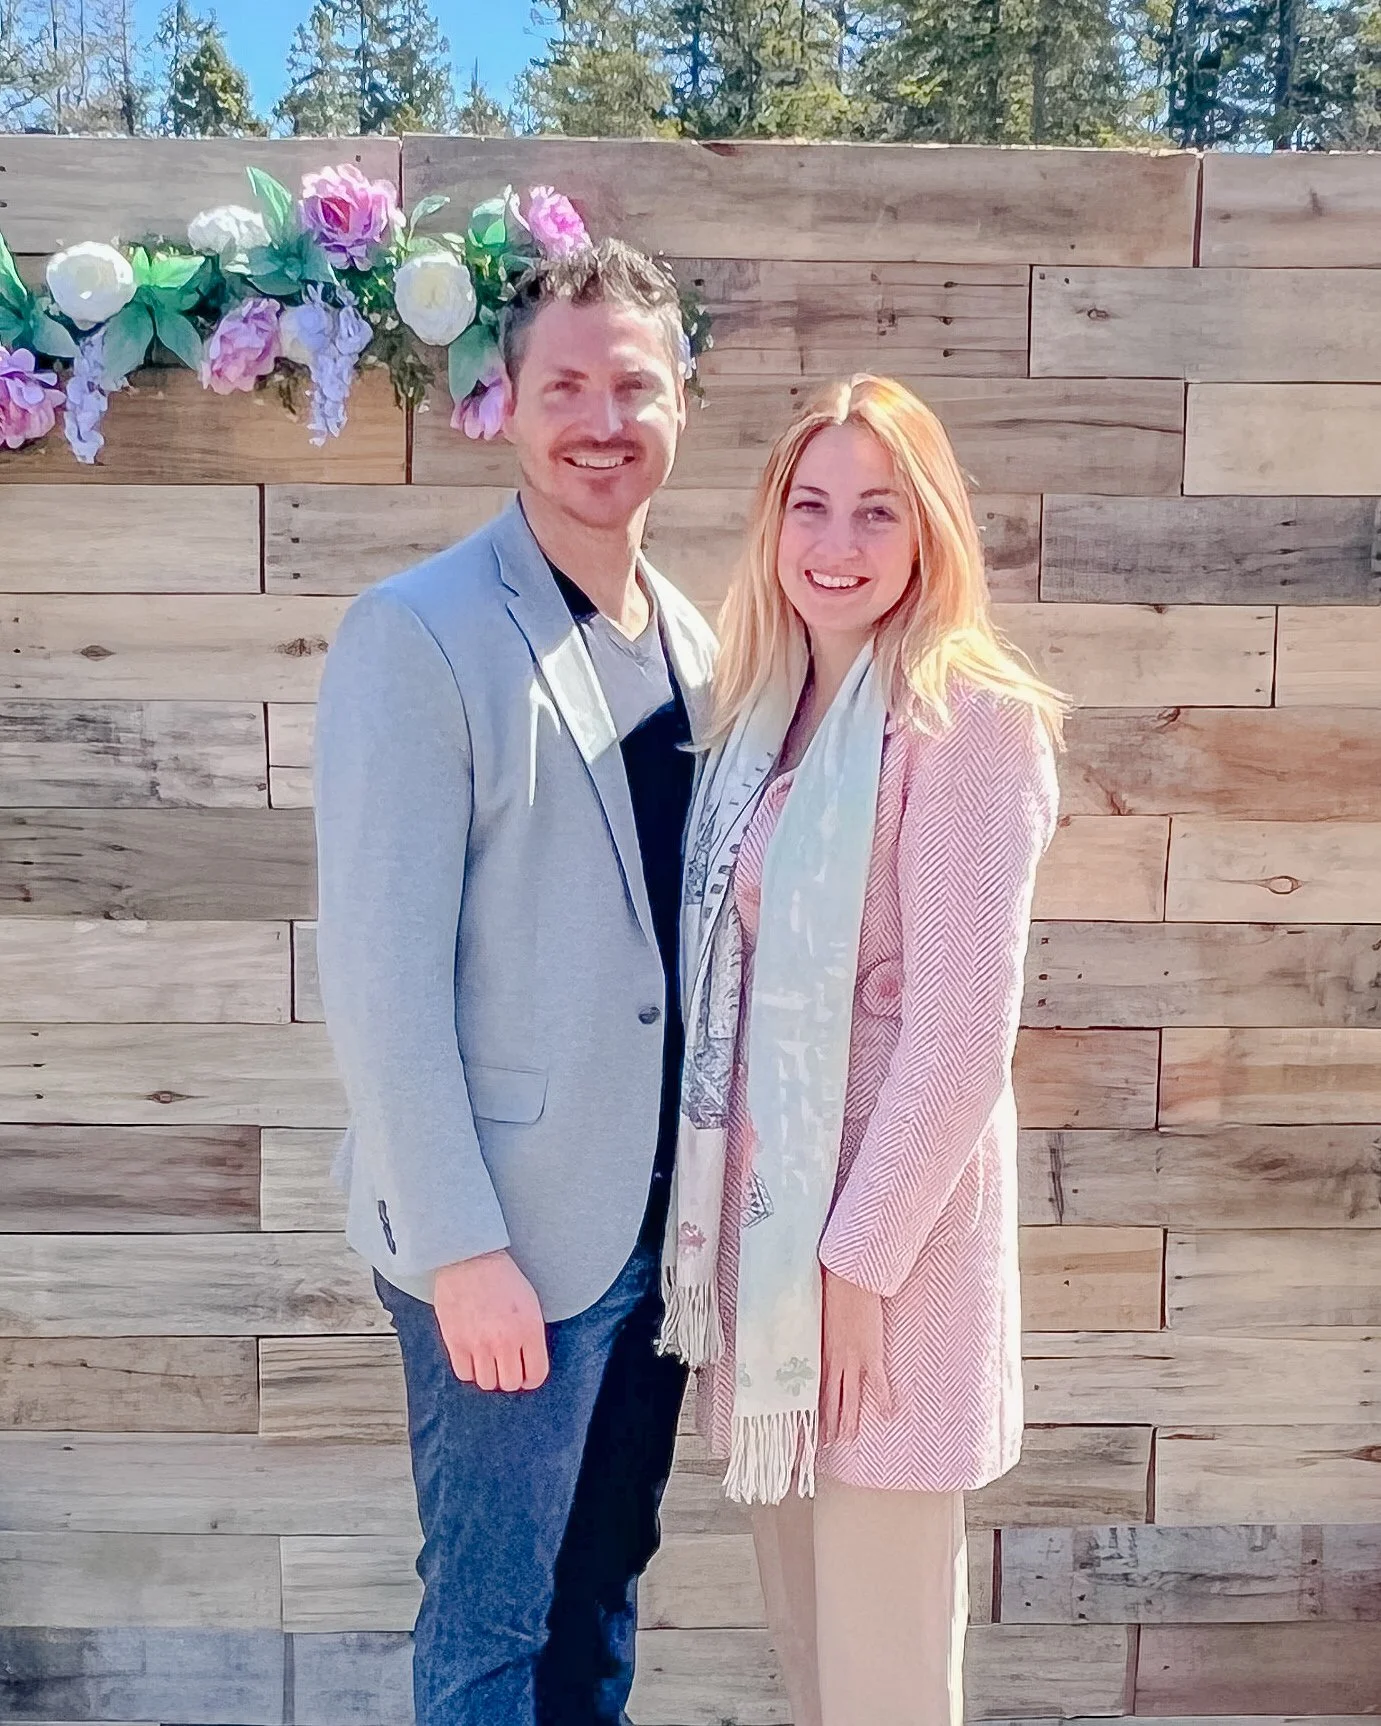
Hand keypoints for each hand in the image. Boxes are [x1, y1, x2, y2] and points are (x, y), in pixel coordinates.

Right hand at [433, 1250, 549, 1391]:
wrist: (469, 1258)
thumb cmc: (502, 1278)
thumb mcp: (530, 1303)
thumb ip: (531, 1335)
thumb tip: (529, 1365)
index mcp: (529, 1329)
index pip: (536, 1375)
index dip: (531, 1378)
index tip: (526, 1375)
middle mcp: (505, 1340)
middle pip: (511, 1383)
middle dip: (511, 1378)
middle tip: (506, 1367)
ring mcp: (479, 1343)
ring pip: (487, 1383)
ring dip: (490, 1375)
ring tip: (489, 1361)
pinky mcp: (456, 1342)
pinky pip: (464, 1375)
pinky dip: (469, 1370)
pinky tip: (472, 1356)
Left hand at [820, 1268, 893, 1444]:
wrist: (848, 1280)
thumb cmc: (831, 1290)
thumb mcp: (815, 1314)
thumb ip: (813, 1330)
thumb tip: (801, 1335)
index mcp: (820, 1351)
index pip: (814, 1386)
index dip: (813, 1406)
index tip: (809, 1423)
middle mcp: (834, 1360)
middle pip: (831, 1397)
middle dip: (829, 1421)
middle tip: (827, 1443)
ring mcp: (853, 1358)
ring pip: (850, 1396)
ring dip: (849, 1419)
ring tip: (848, 1439)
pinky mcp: (871, 1353)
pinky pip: (878, 1381)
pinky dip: (883, 1398)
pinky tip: (888, 1415)